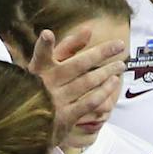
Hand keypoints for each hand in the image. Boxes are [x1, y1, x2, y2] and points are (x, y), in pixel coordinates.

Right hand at [27, 26, 126, 140]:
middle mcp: (46, 83)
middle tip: (120, 44)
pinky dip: (104, 91)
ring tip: (121, 65)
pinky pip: (90, 102)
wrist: (32, 124)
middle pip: (78, 64)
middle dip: (101, 53)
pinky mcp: (66, 117)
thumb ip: (69, 47)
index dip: (44, 45)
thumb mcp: (51, 65)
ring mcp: (56, 101)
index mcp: (38, 69)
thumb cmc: (44, 86)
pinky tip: (114, 82)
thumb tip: (88, 29)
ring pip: (87, 82)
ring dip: (107, 71)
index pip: (41, 54)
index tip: (47, 34)